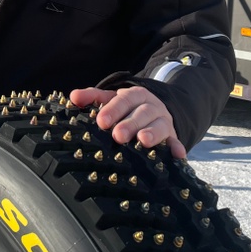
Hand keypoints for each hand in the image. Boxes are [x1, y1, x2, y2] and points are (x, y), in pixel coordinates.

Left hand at [69, 86, 185, 158]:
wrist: (155, 109)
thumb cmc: (127, 108)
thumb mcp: (111, 99)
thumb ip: (93, 97)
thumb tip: (73, 97)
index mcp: (135, 96)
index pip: (124, 100)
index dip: (113, 109)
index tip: (101, 121)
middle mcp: (151, 107)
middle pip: (142, 112)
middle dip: (130, 123)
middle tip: (118, 136)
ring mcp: (163, 122)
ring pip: (159, 125)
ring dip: (153, 133)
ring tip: (143, 141)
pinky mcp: (172, 136)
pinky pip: (176, 142)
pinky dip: (177, 147)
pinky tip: (177, 155)